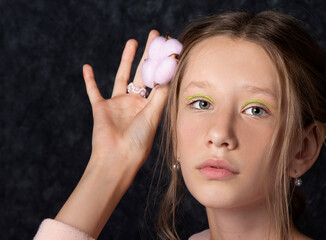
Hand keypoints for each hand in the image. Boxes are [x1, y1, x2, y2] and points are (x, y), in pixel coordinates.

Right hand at [83, 30, 168, 175]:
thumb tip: (171, 72)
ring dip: (126, 60)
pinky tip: (87, 67)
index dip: (163, 65)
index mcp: (150, 107)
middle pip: (142, 74)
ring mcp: (117, 105)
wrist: (117, 158)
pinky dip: (89, 80)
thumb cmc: (139, 142)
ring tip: (132, 42)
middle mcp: (135, 104)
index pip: (158, 81)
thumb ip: (160, 94)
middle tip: (154, 36)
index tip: (169, 48)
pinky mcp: (101, 108)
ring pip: (121, 77)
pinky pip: (93, 91)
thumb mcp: (153, 115)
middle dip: (148, 56)